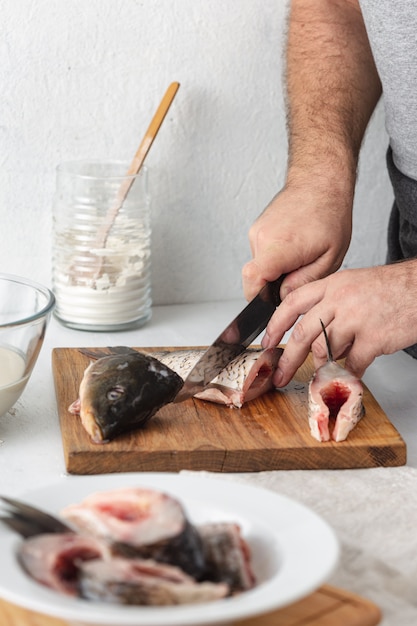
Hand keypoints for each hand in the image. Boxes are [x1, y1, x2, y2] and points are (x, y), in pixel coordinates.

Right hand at [242, 181, 352, 301]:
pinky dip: (276, 257)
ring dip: (277, 269)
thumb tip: (283, 297)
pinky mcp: (256, 228)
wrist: (320, 182)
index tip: (270, 303)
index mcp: (280, 246)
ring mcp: (256, 231)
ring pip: (259, 266)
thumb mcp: (330, 257)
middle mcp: (261, 237)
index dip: (257, 298)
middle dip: (274, 284)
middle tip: (300, 272)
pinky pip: (261, 253)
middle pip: (256, 277)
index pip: (252, 279)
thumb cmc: (330, 214)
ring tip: (300, 254)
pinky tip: (294, 246)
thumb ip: (304, 282)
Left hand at [262, 261, 416, 385]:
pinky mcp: (373, 337)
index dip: (275, 324)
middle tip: (281, 375)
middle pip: (302, 333)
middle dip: (287, 358)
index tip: (267, 342)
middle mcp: (339, 300)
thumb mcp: (353, 285)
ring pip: (325, 349)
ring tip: (327, 371)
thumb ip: (330, 307)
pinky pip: (352, 363)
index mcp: (332, 285)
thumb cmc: (391, 289)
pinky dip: (350, 373)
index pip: (292, 303)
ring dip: (324, 365)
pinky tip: (352, 373)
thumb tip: (315, 342)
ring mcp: (356, 318)